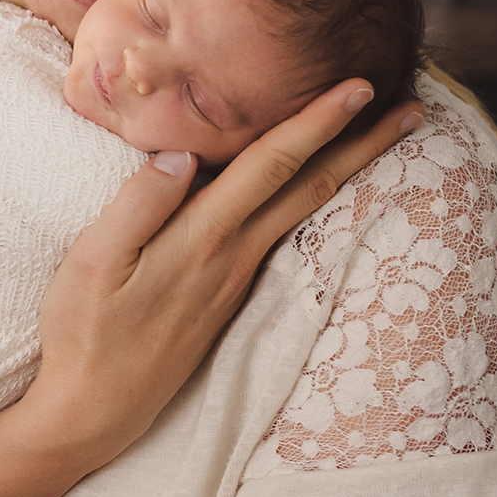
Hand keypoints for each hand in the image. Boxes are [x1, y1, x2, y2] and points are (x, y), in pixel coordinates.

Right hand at [23, 79, 422, 461]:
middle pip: (310, 188)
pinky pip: (277, 235)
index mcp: (203, 239)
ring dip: (343, 172)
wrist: (91, 410)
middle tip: (413, 108)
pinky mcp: (224, 299)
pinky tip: (307, 195)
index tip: (360, 86)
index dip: (317, 121)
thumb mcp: (93, 261)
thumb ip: (137, 205)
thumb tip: (180, 154)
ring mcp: (234, 282)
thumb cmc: (82, 332)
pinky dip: (306, 203)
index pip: (271, 165)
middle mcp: (232, 258)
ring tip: (376, 142)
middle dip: (362, 144)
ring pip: (300, 213)